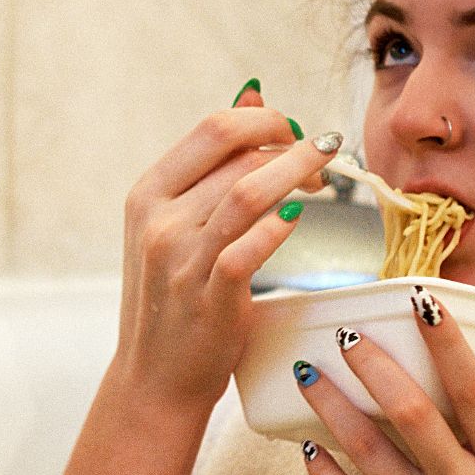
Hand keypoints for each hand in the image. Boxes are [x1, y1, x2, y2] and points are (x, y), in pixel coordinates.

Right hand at [109, 81, 339, 415]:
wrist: (155, 377)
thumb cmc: (175, 298)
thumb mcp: (176, 225)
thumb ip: (211, 168)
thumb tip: (254, 96)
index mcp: (147, 193)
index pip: (212, 128)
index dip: (265, 120)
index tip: (296, 133)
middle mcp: (157, 219)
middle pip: (235, 152)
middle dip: (289, 143)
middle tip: (322, 155)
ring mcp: (179, 257)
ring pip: (248, 191)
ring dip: (297, 174)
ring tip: (326, 177)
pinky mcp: (208, 294)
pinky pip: (250, 244)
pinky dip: (280, 225)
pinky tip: (298, 219)